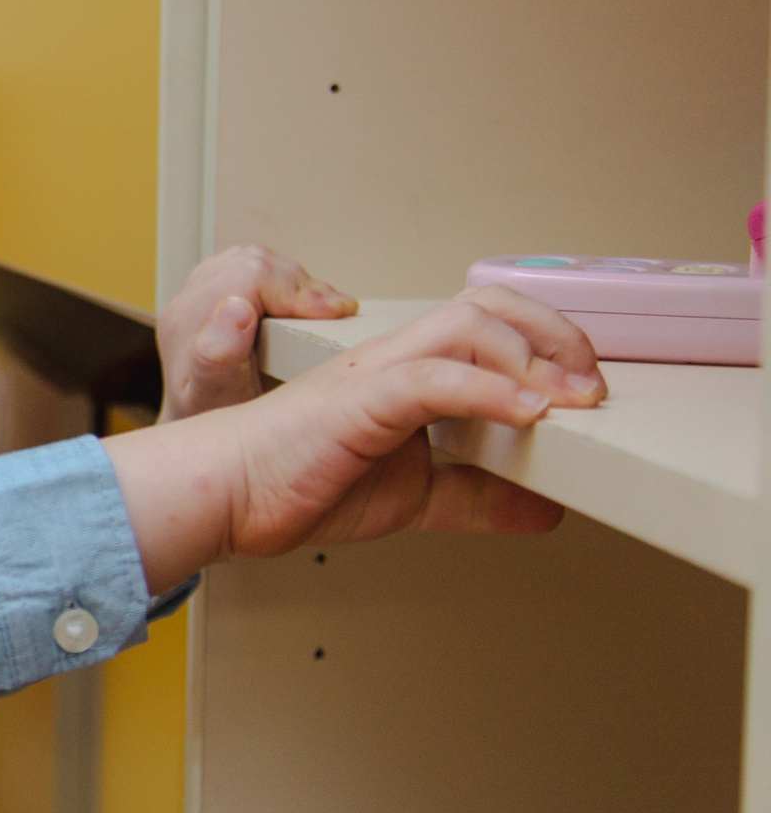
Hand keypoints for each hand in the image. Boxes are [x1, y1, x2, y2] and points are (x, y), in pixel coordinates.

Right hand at [105, 286, 606, 590]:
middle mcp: (394, 357)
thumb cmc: (290, 480)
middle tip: (591, 389)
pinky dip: (490, 390)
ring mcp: (376, 373)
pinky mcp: (359, 400)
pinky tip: (526, 415)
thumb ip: (476, 497)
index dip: (551, 344)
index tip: (586, 395)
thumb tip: (545, 509)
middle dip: (558, 335)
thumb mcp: (412, 496)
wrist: (222, 493)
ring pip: (468, 324)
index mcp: (407, 371)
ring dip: (534, 357)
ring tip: (568, 404)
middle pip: (490, 303)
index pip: (491, 322)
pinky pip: (434, 378)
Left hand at [157, 246, 357, 422]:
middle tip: (338, 314)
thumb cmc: (216, 426)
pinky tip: (309, 307)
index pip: (247, 276)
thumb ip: (218, 357)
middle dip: (302, 285)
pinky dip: (288, 282)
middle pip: (255, 262)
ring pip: (258, 260)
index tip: (332, 313)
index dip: (296, 289)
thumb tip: (236, 308)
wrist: (207, 441)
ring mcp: (201, 294)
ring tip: (328, 311)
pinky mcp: (217, 295)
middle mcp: (190, 300)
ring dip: (298, 281)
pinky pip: (256, 268)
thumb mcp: (218, 400)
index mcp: (188, 321)